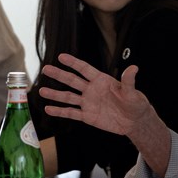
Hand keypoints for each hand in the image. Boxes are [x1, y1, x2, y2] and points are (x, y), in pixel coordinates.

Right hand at [38, 53, 154, 137]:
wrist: (134, 121)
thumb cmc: (135, 103)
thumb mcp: (133, 92)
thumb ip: (129, 81)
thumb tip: (134, 68)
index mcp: (101, 80)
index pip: (85, 69)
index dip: (74, 63)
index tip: (61, 57)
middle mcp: (92, 90)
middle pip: (72, 81)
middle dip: (59, 75)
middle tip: (46, 69)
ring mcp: (88, 103)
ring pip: (69, 97)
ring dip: (55, 94)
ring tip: (41, 91)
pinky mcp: (87, 116)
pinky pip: (71, 113)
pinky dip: (60, 111)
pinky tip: (48, 109)